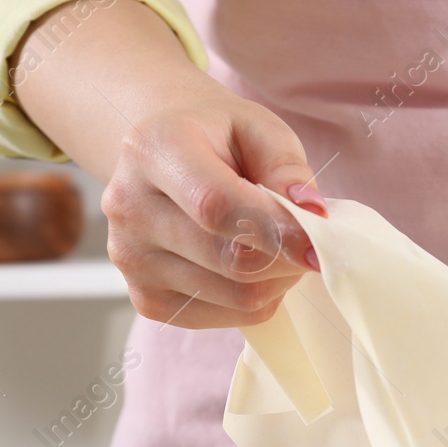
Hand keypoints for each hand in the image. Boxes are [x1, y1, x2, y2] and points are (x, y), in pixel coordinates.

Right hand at [101, 63, 324, 328]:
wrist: (162, 158)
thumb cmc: (216, 139)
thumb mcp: (257, 128)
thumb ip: (286, 165)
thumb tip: (311, 212)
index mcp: (152, 150)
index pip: (216, 206)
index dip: (276, 231)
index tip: (318, 245)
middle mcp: (129, 208)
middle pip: (230, 260)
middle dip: (287, 258)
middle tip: (307, 241)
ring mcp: (131, 260)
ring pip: (236, 296)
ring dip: (277, 279)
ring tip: (278, 247)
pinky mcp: (146, 300)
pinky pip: (226, 318)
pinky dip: (256, 299)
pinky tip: (252, 265)